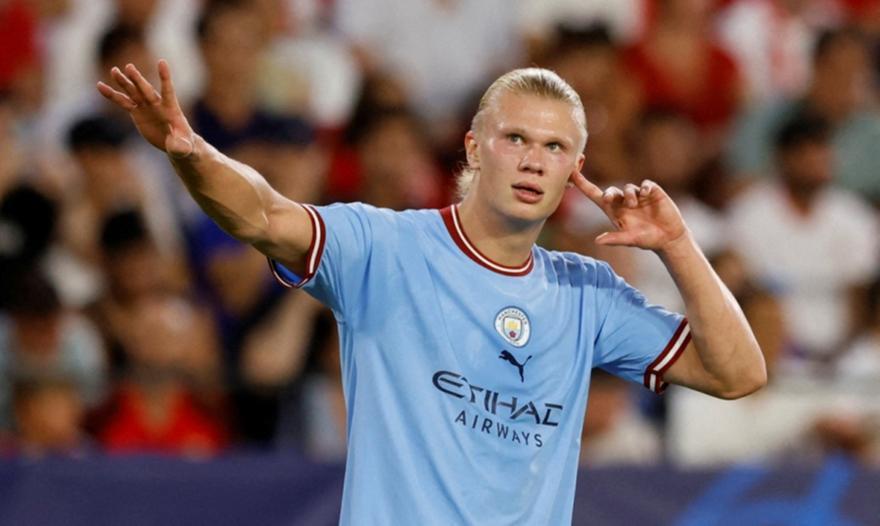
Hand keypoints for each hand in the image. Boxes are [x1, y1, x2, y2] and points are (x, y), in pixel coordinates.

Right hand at [96, 60, 195, 158]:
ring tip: (115, 71)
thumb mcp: (184, 147)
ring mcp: (146, 106)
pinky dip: (112, 95)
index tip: (162, 62)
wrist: (176, 143)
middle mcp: (157, 104)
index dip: (165, 78)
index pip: (168, 91)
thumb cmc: (184, 144)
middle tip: (129, 68)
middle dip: (138, 80)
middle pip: (146, 90)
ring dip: (124, 82)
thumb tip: (178, 148)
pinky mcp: (137, 111)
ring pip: (133, 92)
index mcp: (171, 109)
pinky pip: (122, 102)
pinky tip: (100, 86)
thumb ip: (181, 145)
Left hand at [571, 175, 687, 251]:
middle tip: (609, 199)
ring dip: (629, 194)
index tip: (572, 173)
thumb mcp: (630, 240)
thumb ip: (615, 239)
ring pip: (628, 188)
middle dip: (609, 193)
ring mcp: (638, 196)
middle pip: (611, 191)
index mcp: (614, 211)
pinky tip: (646, 194)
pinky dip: (644, 188)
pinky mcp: (653, 192)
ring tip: (634, 204)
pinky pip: (645, 185)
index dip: (583, 184)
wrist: (669, 238)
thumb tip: (598, 241)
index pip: (595, 195)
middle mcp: (624, 202)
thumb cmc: (647, 240)